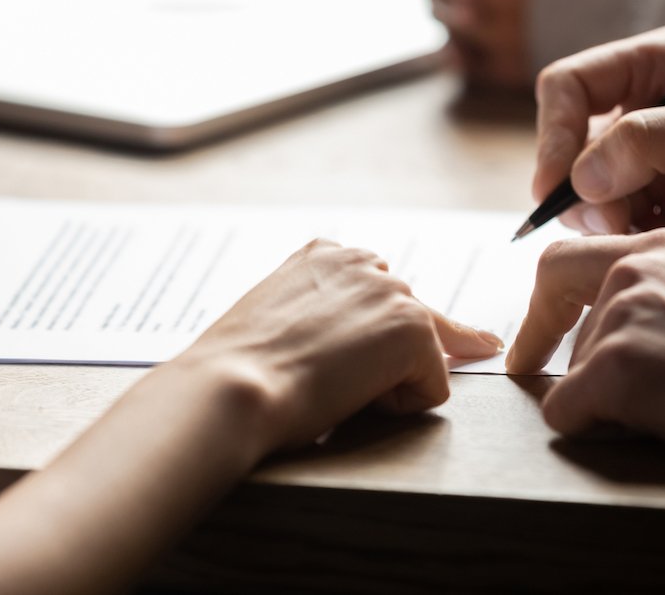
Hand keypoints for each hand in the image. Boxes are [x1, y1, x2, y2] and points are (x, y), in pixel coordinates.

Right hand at [168, 239, 501, 452]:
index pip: (377, 295)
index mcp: (325, 255)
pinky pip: (433, 390)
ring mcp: (393, 292)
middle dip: (387, 357)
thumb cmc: (238, 372)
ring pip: (421, 357)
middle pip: (409, 321)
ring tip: (330, 385)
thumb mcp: (275, 322)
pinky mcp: (414, 328)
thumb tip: (356, 345)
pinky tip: (349, 398)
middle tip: (331, 378)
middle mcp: (364, 262)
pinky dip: (399, 409)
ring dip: (385, 382)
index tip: (354, 353)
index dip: (369, 336)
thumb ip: (319, 315)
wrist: (231, 390)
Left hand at [505, 229, 664, 453]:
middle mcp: (632, 271)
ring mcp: (621, 317)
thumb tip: (640, 325)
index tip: (532, 341)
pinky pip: (568, 411)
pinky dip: (589, 427)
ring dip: (608, 399)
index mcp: (662, 246)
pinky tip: (640, 428)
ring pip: (575, 372)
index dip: (543, 308)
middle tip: (580, 395)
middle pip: (567, 322)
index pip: (567, 262)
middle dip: (571, 359)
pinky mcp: (615, 368)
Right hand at [534, 26, 664, 282]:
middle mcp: (645, 114)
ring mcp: (653, 169)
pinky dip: (622, 245)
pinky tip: (654, 251)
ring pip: (587, 197)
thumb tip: (581, 179)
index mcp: (657, 67)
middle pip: (569, 149)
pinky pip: (618, 232)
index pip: (571, 87)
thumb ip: (649, 143)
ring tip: (640, 233)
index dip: (553, 132)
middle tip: (607, 220)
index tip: (556, 183)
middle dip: (578, 188)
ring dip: (601, 220)